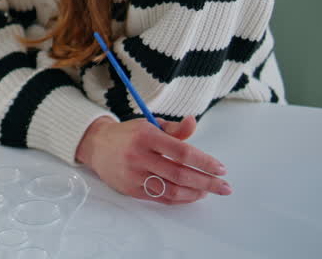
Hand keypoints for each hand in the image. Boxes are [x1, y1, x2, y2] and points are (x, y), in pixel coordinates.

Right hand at [75, 116, 231, 204]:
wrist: (97, 146)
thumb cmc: (129, 135)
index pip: (182, 152)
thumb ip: (174, 129)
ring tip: (208, 191)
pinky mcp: (131, 189)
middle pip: (180, 174)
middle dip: (206, 182)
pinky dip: (180, 198)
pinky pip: (161, 197)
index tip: (220, 168)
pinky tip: (191, 195)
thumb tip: (194, 122)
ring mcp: (134, 174)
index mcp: (146, 136)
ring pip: (171, 189)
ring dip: (195, 193)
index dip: (204, 162)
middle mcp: (139, 156)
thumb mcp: (150, 124)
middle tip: (224, 186)